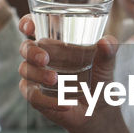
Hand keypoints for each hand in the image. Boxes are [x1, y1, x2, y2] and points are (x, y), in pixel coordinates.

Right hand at [17, 13, 120, 132]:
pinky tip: (65, 104)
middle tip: (45, 59)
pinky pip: (33, 96)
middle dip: (31, 51)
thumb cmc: (99, 79)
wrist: (99, 108)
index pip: (33, 27)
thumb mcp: (106, 64)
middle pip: (25, 48)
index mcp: (55, 43)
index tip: (29, 28)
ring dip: (38, 75)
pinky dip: (47, 101)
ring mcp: (36, 77)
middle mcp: (41, 57)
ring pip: (25, 70)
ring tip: (55, 80)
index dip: (26, 24)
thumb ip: (109, 51)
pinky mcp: (37, 97)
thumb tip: (106, 41)